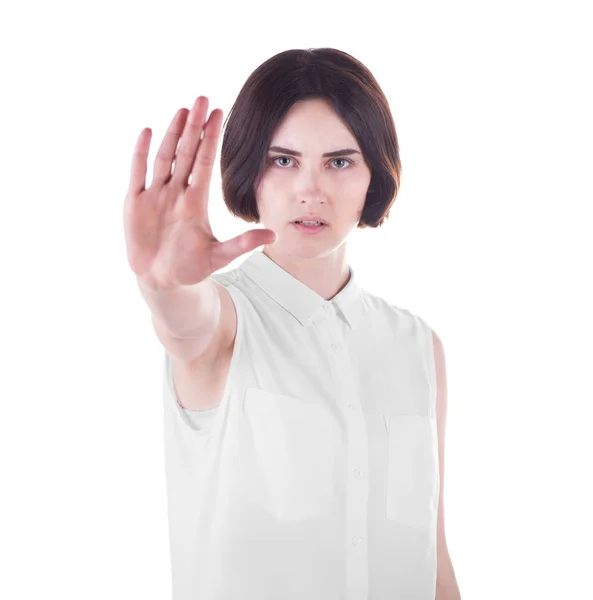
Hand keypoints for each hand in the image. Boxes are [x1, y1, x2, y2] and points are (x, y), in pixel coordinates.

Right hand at [123, 96, 275, 290]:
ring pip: (164, 158)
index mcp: (196, 201)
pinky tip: (147, 132)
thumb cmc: (190, 267)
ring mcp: (155, 196)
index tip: (220, 114)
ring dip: (171, 134)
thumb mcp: (219, 257)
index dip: (211, 138)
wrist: (161, 280)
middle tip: (202, 99)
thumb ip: (243, 244)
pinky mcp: (135, 204)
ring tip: (182, 110)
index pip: (204, 162)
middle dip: (194, 127)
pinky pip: (138, 174)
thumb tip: (274, 235)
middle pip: (185, 153)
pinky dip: (141, 154)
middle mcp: (177, 193)